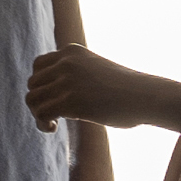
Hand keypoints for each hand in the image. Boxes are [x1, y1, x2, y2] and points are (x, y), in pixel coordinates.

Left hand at [26, 43, 153, 132]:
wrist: (148, 96)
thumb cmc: (128, 90)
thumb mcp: (97, 71)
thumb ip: (78, 75)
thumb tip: (57, 98)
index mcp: (72, 51)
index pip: (38, 65)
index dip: (41, 85)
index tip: (54, 99)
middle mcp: (66, 62)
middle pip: (33, 83)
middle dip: (39, 101)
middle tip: (53, 115)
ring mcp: (68, 80)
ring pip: (32, 98)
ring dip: (37, 114)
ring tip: (52, 124)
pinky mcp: (71, 101)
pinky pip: (41, 113)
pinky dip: (41, 123)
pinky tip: (53, 128)